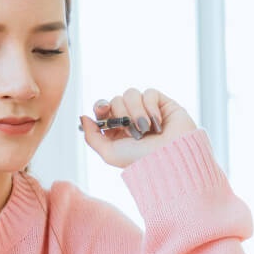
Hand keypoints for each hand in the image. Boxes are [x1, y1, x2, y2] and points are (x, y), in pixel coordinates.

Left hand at [80, 87, 196, 167]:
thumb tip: (83, 117)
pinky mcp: (163, 104)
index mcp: (117, 130)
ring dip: (136, 112)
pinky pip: (149, 93)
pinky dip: (151, 108)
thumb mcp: (109, 153)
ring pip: (131, 94)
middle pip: (116, 99)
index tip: (104, 111)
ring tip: (146, 130)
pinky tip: (158, 124)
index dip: (101, 106)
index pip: (103, 108)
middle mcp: (132, 119)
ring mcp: (148, 110)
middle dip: (122, 115)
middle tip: (133, 133)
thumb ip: (92, 137)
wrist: (170, 159)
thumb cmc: (140, 160)